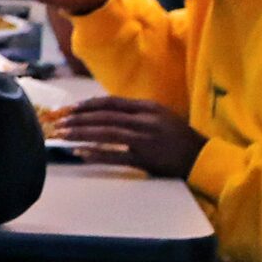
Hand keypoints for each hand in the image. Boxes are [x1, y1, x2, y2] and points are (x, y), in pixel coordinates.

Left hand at [58, 96, 203, 177]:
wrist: (203, 158)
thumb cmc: (179, 137)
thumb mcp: (159, 116)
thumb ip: (134, 112)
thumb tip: (103, 112)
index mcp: (147, 108)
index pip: (111, 102)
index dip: (87, 105)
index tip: (69, 108)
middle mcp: (145, 121)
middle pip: (104, 117)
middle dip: (78, 119)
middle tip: (58, 121)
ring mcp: (145, 140)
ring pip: (106, 133)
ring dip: (81, 133)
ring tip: (62, 135)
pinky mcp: (145, 159)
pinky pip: (116, 155)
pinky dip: (97, 154)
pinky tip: (80, 153)